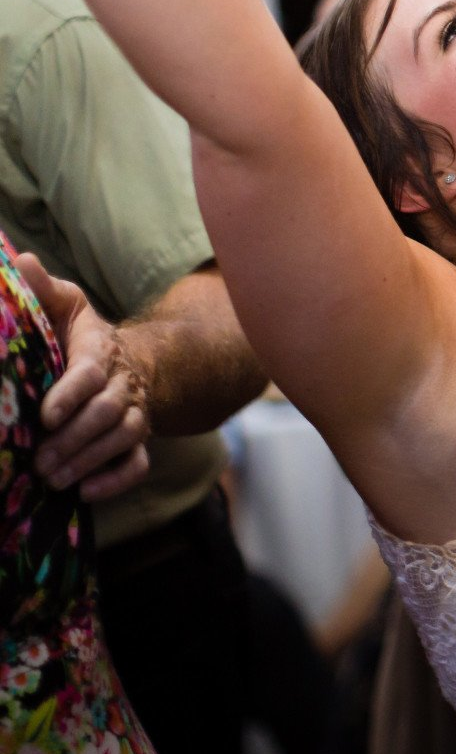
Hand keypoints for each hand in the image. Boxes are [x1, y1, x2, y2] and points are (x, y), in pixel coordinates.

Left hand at [16, 253, 150, 501]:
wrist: (131, 362)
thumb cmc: (81, 335)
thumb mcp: (64, 305)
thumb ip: (42, 288)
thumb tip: (19, 261)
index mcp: (101, 350)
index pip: (91, 372)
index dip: (70, 395)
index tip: (45, 416)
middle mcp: (124, 384)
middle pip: (109, 413)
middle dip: (74, 438)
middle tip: (40, 458)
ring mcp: (135, 414)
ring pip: (124, 439)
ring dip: (88, 460)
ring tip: (52, 477)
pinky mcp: (137, 441)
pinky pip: (138, 464)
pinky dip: (115, 481)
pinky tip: (85, 492)